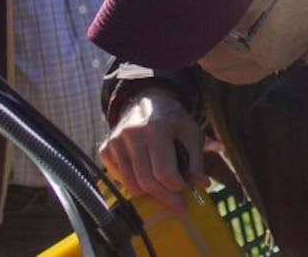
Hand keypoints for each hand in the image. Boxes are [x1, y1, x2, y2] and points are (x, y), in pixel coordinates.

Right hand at [99, 90, 209, 213]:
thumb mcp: (191, 134)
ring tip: (162, 191)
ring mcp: (116, 141)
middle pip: (146, 180)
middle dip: (164, 197)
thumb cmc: (173, 121)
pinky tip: (144, 176)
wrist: (147, 101)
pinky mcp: (106, 148)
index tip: (185, 191)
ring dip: (148, 193)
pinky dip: (132, 183)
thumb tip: (201, 184)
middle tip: (177, 205)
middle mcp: (132, 133)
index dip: (177, 186)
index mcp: (156, 128)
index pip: (164, 171)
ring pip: (131, 184)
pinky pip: (119, 178)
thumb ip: (196, 160)